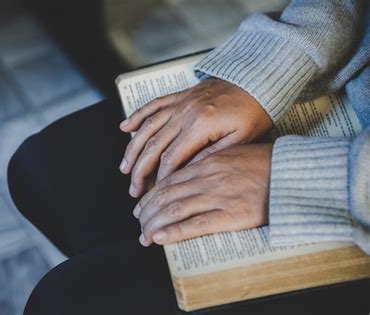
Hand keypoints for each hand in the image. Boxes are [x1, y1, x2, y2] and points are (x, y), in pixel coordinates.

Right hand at [119, 78, 271, 197]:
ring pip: (147, 127)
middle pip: (153, 146)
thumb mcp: (241, 139)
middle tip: (134, 189)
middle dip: (140, 170)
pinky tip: (125, 128)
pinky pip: (152, 105)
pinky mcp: (179, 97)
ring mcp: (179, 103)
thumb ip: (213, 155)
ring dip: (132, 149)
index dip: (161, 178)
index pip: (171, 158)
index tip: (156, 193)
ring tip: (124, 167)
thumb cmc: (253, 111)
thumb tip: (188, 171)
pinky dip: (137, 116)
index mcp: (200, 126)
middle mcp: (185, 113)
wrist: (256, 81)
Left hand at [134, 143, 272, 246]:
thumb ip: (207, 163)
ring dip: (154, 223)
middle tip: (139, 221)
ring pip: (175, 210)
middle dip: (147, 211)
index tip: (141, 205)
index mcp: (205, 163)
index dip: (151, 195)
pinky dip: (174, 232)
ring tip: (144, 234)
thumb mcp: (230, 153)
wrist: (290, 171)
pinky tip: (160, 238)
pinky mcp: (230, 215)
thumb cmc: (263, 163)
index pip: (168, 181)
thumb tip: (186, 174)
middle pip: (166, 196)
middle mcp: (206, 178)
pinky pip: (195, 225)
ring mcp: (217, 196)